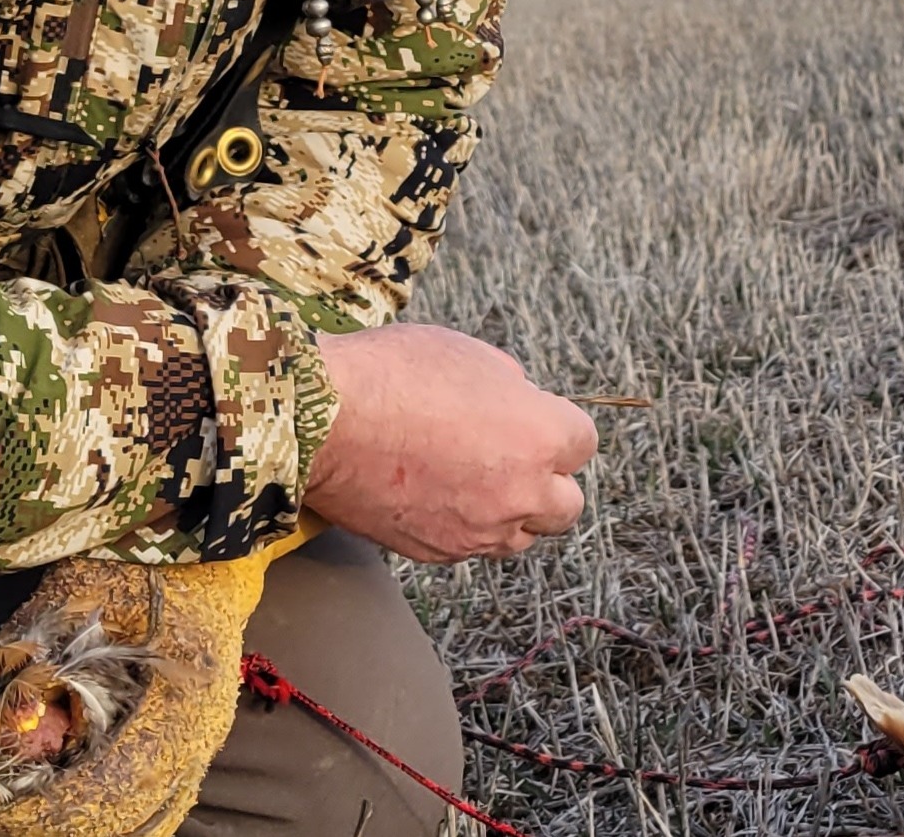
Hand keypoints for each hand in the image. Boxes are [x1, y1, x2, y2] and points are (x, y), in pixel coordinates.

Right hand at [302, 323, 599, 562]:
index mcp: (538, 436)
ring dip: (510, 511)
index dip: (557, 427)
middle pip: (567, 506)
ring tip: (474, 478)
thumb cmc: (392, 374)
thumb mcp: (469, 354)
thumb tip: (519, 401)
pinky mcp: (436, 550)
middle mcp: (519, 492)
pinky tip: (437, 493)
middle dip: (548, 481)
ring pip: (520, 535)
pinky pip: (470, 546)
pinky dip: (465, 525)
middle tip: (514, 456)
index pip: (583, 443)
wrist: (320, 421)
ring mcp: (477, 530)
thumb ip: (510, 386)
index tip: (532, 416)